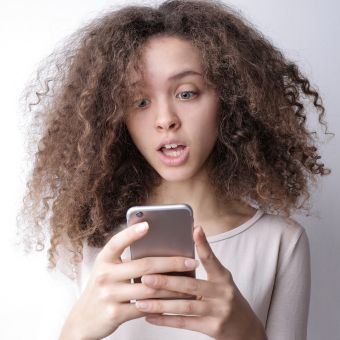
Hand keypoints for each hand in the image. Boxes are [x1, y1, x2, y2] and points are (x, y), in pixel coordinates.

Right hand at [59, 222, 195, 339]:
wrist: (84, 320)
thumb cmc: (103, 288)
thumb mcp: (107, 269)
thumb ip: (125, 260)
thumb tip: (158, 248)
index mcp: (103, 260)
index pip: (117, 242)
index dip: (131, 233)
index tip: (148, 224)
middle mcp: (105, 276)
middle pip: (144, 266)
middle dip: (171, 263)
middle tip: (190, 261)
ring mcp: (109, 295)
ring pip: (150, 288)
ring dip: (173, 286)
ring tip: (189, 281)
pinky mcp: (115, 313)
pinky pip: (146, 307)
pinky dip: (163, 304)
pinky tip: (176, 300)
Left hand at [136, 226, 266, 339]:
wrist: (246, 329)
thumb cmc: (227, 299)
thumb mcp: (222, 281)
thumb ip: (206, 269)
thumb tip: (180, 254)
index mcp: (223, 277)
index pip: (211, 258)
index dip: (203, 243)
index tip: (195, 229)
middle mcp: (222, 293)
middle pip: (190, 285)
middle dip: (166, 281)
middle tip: (146, 277)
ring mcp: (218, 312)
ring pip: (184, 307)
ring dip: (160, 304)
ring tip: (141, 301)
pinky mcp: (212, 328)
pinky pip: (185, 324)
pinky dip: (166, 320)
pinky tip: (151, 316)